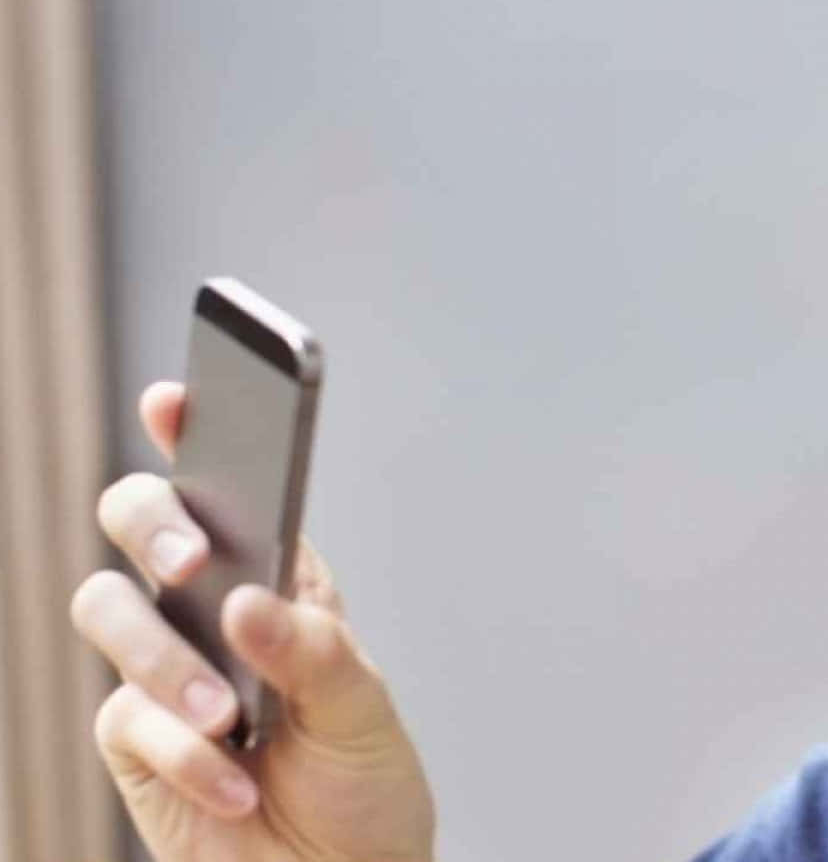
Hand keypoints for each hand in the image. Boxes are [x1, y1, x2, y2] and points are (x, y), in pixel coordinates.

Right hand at [70, 380, 434, 861]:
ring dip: (170, 663)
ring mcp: (164, 668)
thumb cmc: (362, 784)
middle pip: (138, 522)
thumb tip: (244, 600)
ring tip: (235, 718)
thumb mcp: (366, 710)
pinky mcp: (134, 737)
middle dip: (151, 523)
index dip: (192, 432)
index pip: (229, 489)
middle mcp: (209, 609)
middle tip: (189, 561)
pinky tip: (237, 784)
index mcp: (279, 579)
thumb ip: (313, 651)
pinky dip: (187, 755)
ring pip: (107, 610)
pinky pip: (129, 718)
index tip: (176, 397)